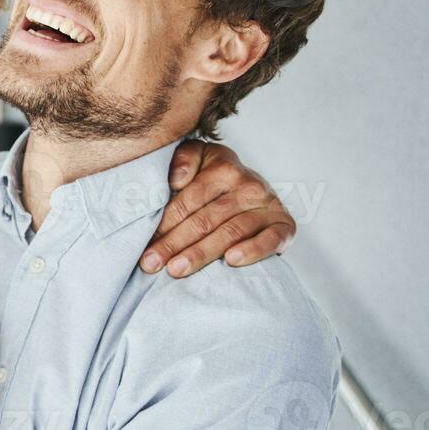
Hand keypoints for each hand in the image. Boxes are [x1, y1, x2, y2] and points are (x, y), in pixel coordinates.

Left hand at [140, 140, 295, 276]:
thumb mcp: (199, 159)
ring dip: (201, 253)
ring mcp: (268, 205)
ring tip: (177, 270)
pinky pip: (269, 240)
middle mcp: (248, 184)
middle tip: (151, 263)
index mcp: (223, 167)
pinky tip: (230, 261)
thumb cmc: (215, 179)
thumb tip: (176, 179)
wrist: (257, 191)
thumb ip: (183, 160)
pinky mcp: (284, 226)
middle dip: (174, 243)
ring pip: (230, 232)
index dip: (164, 223)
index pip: (188, 200)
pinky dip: (252, 250)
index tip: (144, 245)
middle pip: (205, 219)